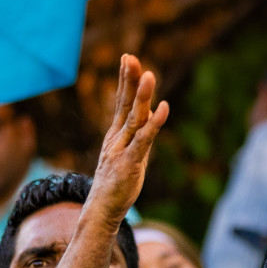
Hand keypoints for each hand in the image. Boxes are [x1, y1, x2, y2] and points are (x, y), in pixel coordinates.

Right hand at [87, 55, 168, 223]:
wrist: (102, 210)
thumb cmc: (117, 184)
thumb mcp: (130, 154)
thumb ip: (140, 133)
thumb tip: (152, 112)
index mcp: (116, 135)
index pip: (121, 103)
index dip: (125, 81)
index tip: (128, 58)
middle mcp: (116, 138)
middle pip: (124, 104)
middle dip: (128, 80)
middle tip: (130, 57)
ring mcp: (122, 149)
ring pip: (134, 118)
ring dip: (142, 96)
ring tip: (149, 75)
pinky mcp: (130, 163)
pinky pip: (144, 140)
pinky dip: (155, 124)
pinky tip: (164, 109)